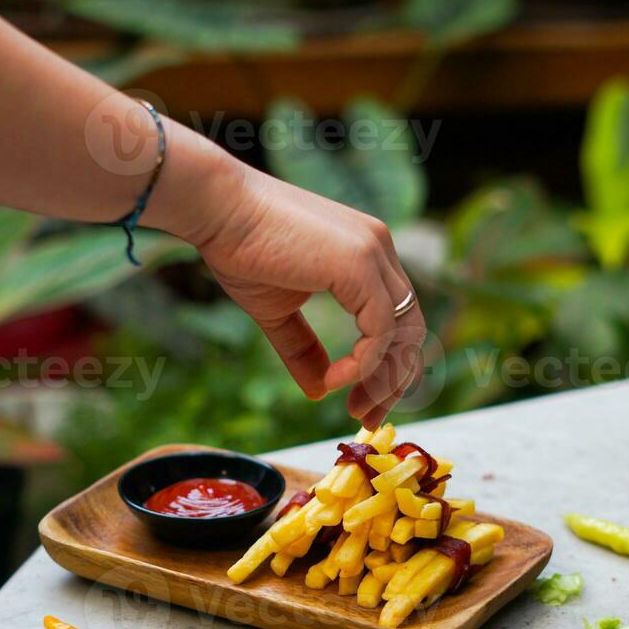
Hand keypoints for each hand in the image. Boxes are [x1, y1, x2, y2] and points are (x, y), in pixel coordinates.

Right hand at [194, 161, 425, 430]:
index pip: (398, 318)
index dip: (388, 366)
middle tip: (367, 419)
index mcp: (366, 255)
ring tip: (354, 409)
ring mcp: (373, 253)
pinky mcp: (359, 264)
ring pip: (403, 333)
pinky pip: (380, 329)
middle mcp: (379, 250)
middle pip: (411, 330)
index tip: (362, 403)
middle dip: (394, 382)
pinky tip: (336, 380)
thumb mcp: (278, 311)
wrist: (217, 210)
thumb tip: (319, 392)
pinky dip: (364, 363)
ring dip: (383, 380)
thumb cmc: (240, 250)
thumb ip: (303, 348)